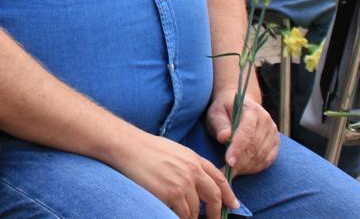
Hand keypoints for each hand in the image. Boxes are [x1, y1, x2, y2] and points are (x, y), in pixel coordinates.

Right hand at [112, 131, 238, 218]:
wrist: (127, 147)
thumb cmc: (145, 148)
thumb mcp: (174, 151)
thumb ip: (189, 165)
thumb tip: (198, 181)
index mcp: (194, 159)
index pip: (219, 178)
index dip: (228, 193)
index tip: (232, 205)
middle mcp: (192, 171)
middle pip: (213, 197)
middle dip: (216, 212)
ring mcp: (182, 184)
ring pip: (195, 210)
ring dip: (191, 217)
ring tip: (185, 217)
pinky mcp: (170, 195)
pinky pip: (181, 214)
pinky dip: (179, 217)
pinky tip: (173, 215)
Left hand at [206, 90, 279, 175]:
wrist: (240, 105)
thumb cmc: (224, 110)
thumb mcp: (216, 113)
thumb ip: (220, 125)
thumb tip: (224, 137)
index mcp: (251, 110)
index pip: (247, 132)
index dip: (238, 148)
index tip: (228, 162)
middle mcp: (266, 121)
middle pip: (254, 147)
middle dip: (239, 162)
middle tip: (224, 173)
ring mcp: (273, 132)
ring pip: (261, 156)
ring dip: (245, 168)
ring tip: (230, 173)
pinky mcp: (275, 143)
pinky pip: (267, 160)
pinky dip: (254, 168)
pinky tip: (241, 171)